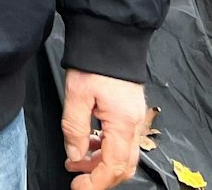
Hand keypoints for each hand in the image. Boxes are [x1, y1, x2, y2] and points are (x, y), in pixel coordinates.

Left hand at [62, 70, 145, 189]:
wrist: (111, 37)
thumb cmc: (95, 63)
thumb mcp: (76, 95)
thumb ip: (75, 129)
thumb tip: (75, 155)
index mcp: (123, 123)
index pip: (113, 166)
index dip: (96, 183)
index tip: (78, 188)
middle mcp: (135, 124)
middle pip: (124, 166)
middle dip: (101, 178)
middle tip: (77, 180)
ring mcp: (136, 119)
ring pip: (125, 155)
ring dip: (102, 164)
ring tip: (77, 162)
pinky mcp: (131, 112)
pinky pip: (123, 141)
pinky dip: (107, 149)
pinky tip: (90, 145)